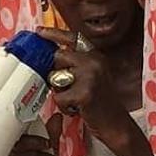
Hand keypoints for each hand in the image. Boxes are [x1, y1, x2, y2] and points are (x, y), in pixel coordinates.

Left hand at [37, 28, 134, 146]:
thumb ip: (76, 64)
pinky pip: (58, 97)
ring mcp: (90, 76)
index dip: (54, 34)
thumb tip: (50, 56)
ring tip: (75, 99)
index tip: (39, 32)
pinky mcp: (84, 93)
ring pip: (55, 77)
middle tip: (68, 87)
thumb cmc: (100, 102)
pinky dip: (64, 106)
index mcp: (96, 56)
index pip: (73, 38)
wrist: (116, 123)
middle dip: (56, 73)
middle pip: (57, 57)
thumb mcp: (92, 75)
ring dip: (60, 92)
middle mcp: (94, 62)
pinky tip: (77, 108)